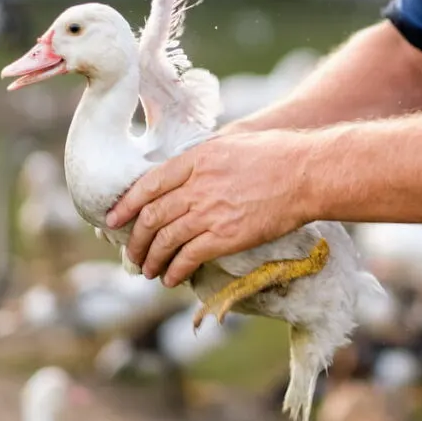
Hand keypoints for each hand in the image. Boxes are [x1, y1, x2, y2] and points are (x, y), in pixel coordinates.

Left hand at [105, 132, 313, 286]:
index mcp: (196, 159)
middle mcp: (197, 185)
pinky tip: (172, 278)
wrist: (307, 174)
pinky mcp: (226, 236)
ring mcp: (209, 212)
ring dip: (151, 259)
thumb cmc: (280, 154)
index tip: (114, 220)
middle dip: (136, 240)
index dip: (126, 205)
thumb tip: (195, 169)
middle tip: (132, 253)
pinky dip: (175, 270)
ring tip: (147, 271)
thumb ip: (208, 156)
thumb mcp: (235, 142)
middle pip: (152, 216)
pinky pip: (188, 257)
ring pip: (165, 240)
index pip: (148, 184)